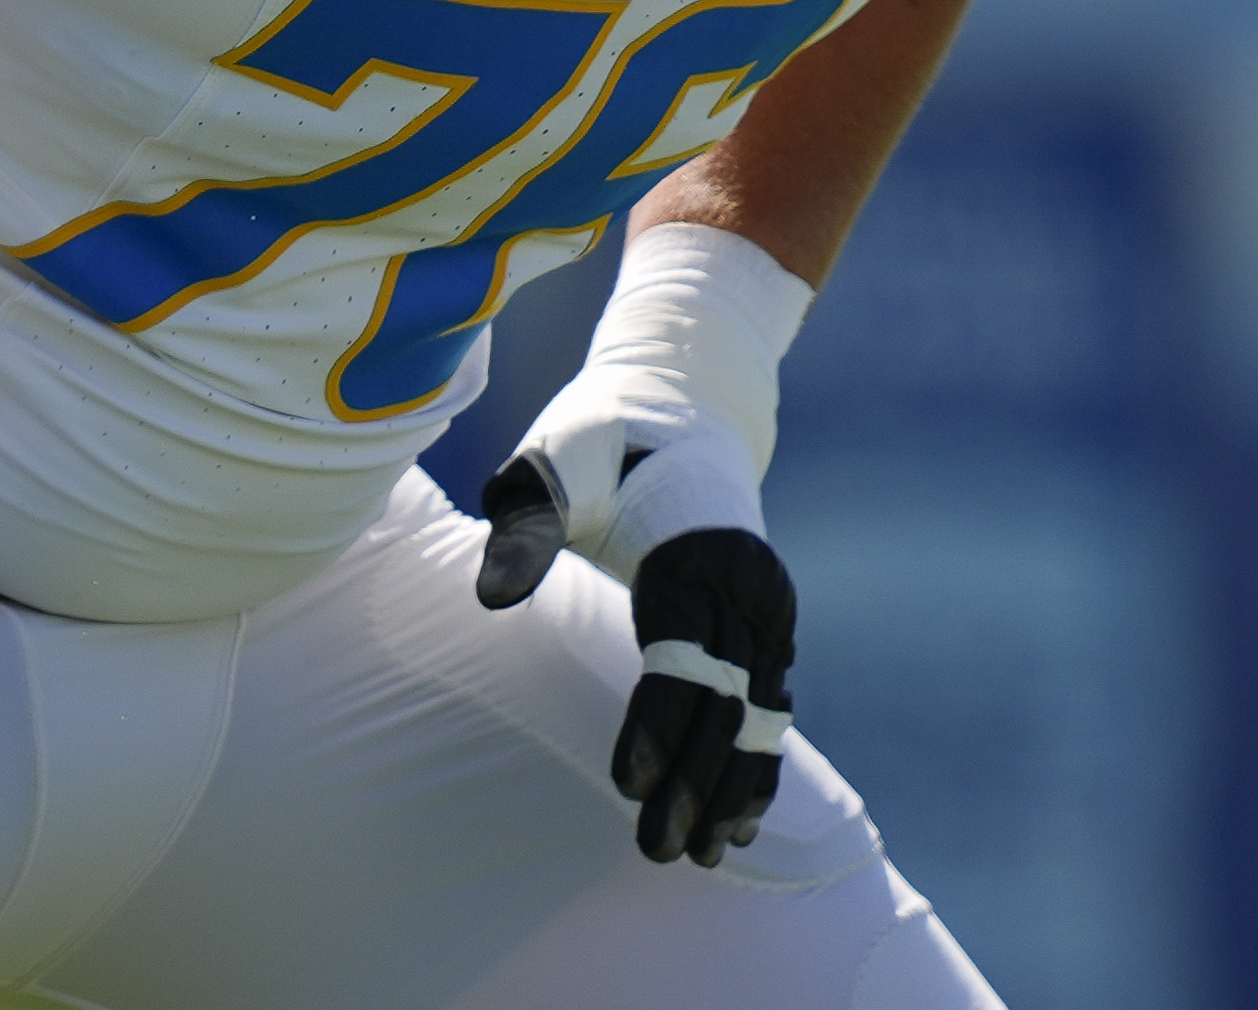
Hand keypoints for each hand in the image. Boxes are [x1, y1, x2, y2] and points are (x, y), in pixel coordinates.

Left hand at [478, 449, 798, 866]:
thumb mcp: (549, 465)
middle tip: (657, 851)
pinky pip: (768, 702)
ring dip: (731, 786)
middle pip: (723, 699)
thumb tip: (490, 598)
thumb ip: (523, 531)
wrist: (681, 402)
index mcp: (699, 548)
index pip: (682, 655)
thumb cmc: (597, 436)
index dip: (657, 724)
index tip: (631, 787)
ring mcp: (766, 606)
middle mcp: (747, 583)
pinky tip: (738, 820)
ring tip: (703, 855)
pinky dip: (755, 761)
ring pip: (756, 712)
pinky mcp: (767, 623)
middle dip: (693, 781)